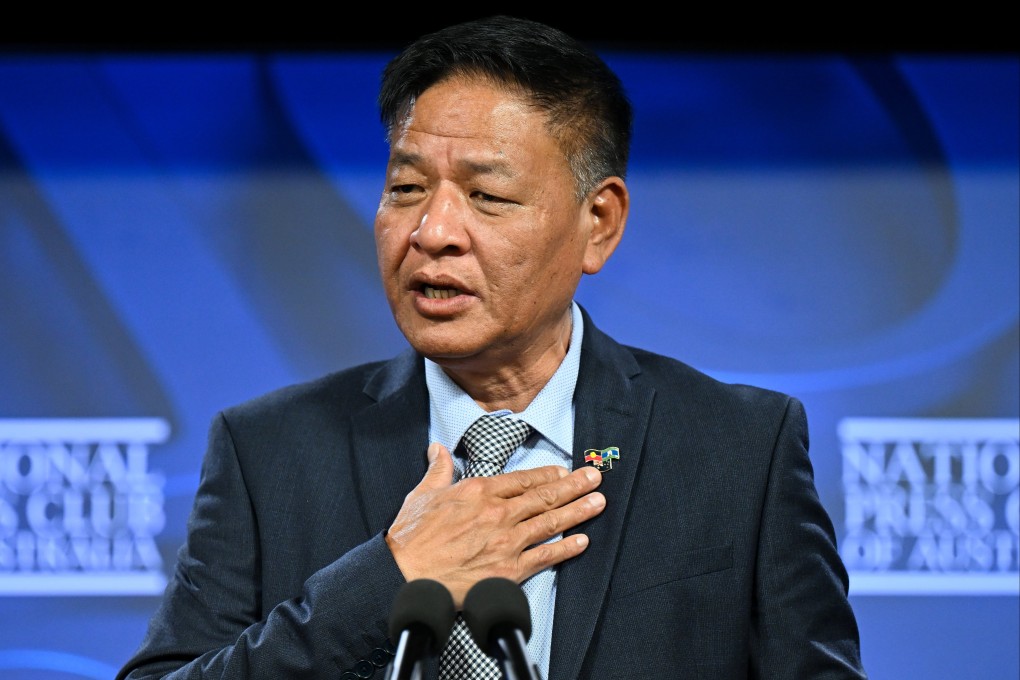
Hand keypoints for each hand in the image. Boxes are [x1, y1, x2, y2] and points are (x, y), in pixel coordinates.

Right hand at [385, 441, 604, 606]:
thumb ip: (438, 470)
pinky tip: (582, 541)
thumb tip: (437, 449)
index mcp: (479, 490)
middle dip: (573, 486)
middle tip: (594, 478)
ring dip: (578, 511)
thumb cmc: (411, 537)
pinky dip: (566, 548)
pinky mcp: (508, 569)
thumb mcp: (423, 493)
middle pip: (544, 496)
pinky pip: (544, 556)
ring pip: (550, 522)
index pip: (523, 479)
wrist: (404, 574)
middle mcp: (498, 512)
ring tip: (598, 502)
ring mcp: (506, 541)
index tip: (563, 470)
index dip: (547, 474)